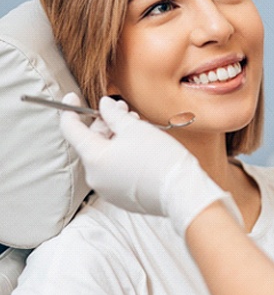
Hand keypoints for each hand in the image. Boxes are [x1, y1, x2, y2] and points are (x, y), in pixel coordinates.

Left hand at [60, 93, 241, 235]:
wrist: (181, 191)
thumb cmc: (159, 158)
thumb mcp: (134, 128)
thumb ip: (113, 114)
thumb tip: (104, 105)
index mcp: (94, 158)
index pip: (71, 131)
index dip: (70, 110)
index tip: (72, 98)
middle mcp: (95, 177)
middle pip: (91, 142)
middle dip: (105, 122)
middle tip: (122, 109)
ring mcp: (107, 189)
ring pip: (104, 156)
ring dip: (115, 138)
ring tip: (136, 125)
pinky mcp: (121, 196)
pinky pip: (114, 170)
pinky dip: (121, 155)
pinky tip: (139, 145)